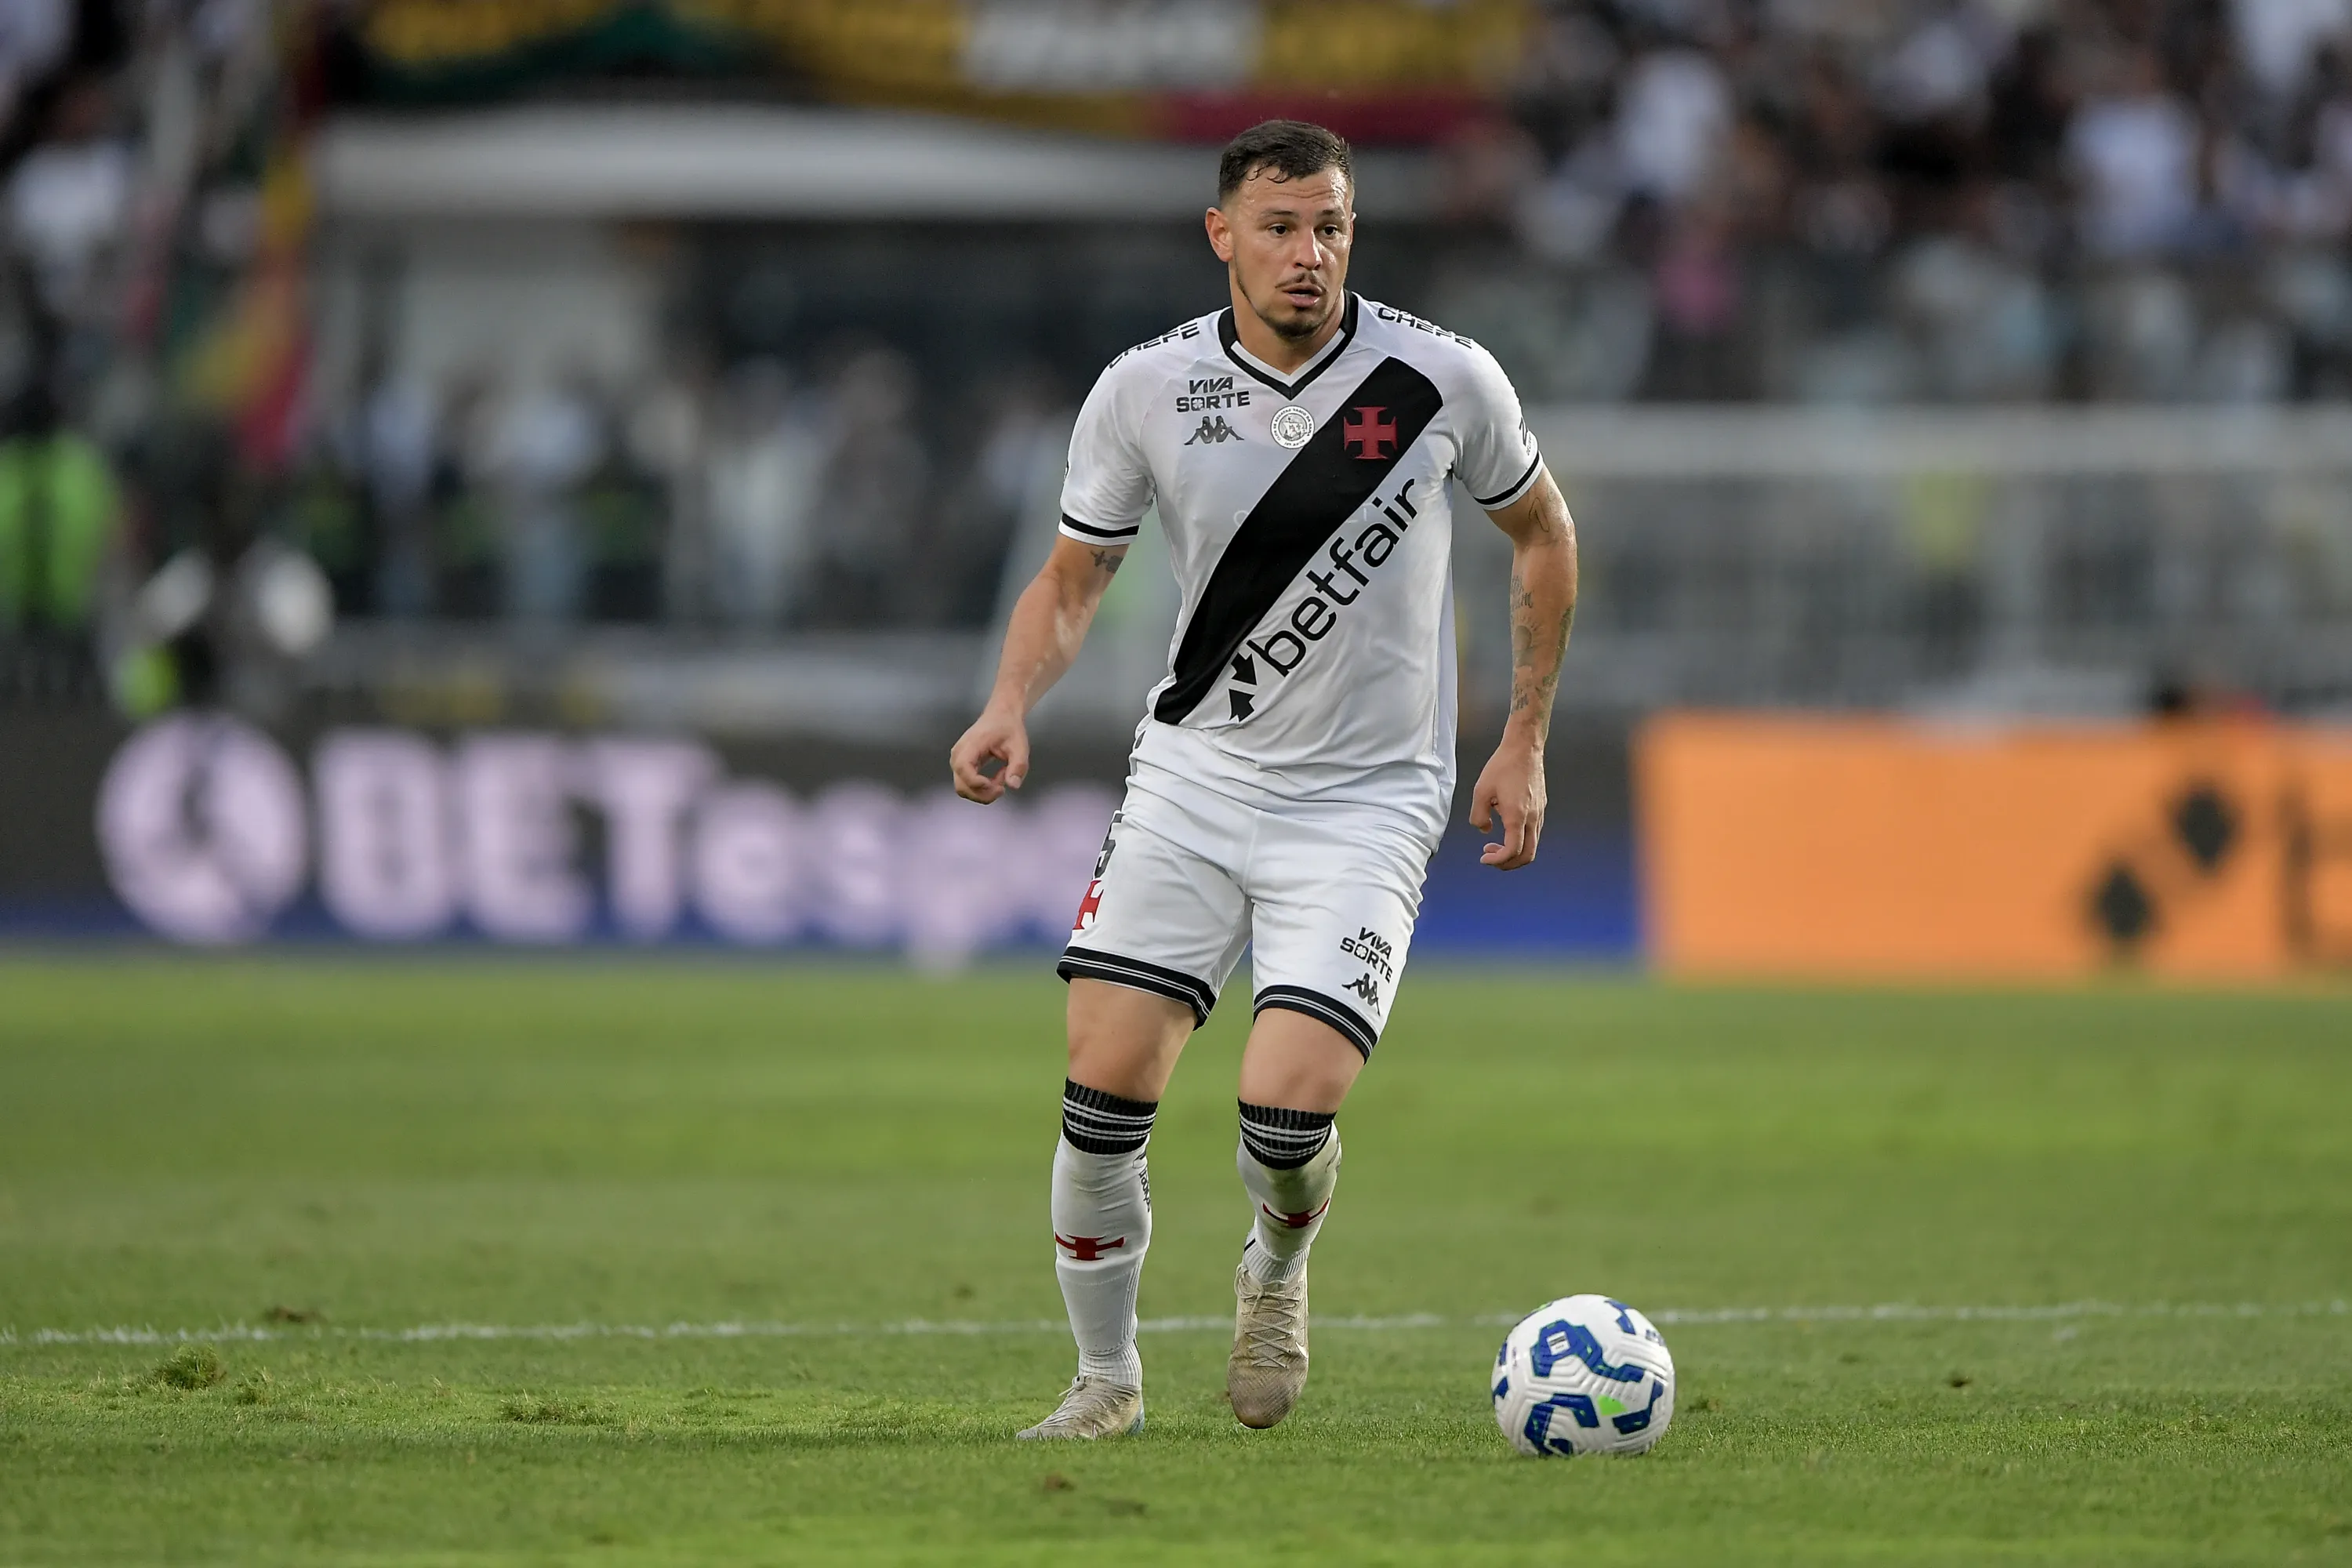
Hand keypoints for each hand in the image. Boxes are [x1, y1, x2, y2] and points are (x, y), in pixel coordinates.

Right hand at [950, 703, 1029, 803]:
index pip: (964, 769)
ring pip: (963, 789)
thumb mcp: (1020, 746)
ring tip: (1002, 778)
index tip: (998, 786)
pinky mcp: (962, 766)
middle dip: (983, 794)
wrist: (1001, 716)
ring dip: (984, 792)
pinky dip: (983, 788)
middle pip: (961, 786)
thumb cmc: (1009, 728)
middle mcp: (958, 754)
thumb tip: (1013, 785)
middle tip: (1003, 788)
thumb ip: (1018, 766)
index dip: (978, 784)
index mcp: (970, 745)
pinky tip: (997, 778)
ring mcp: (958, 761)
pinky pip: (968, 784)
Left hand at [1468, 735, 1545, 869]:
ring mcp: (1540, 813)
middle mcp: (1533, 818)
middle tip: (1491, 858)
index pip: (1513, 851)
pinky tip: (1505, 828)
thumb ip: (1478, 816)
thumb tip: (1484, 830)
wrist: (1524, 748)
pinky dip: (1520, 840)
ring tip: (1494, 844)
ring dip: (1514, 851)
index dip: (1498, 861)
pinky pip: (1534, 833)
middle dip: (1508, 863)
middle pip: (1528, 855)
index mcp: (1517, 816)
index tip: (1484, 858)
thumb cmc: (1503, 766)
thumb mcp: (1480, 791)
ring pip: (1532, 845)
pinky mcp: (1541, 807)